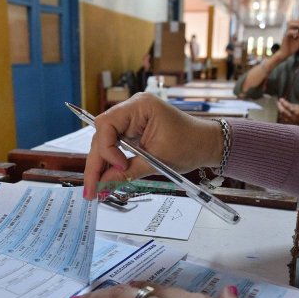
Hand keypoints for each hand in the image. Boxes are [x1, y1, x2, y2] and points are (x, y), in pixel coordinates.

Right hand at [83, 93, 222, 199]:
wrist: (206, 144)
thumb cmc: (191, 145)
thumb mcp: (159, 161)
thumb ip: (128, 172)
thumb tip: (103, 185)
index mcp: (140, 106)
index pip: (107, 124)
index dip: (107, 148)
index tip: (121, 166)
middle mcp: (131, 109)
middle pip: (102, 136)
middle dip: (96, 164)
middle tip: (91, 190)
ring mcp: (130, 120)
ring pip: (105, 143)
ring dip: (100, 166)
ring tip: (96, 190)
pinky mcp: (132, 132)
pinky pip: (114, 147)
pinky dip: (110, 164)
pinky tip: (105, 181)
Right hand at [274, 19, 298, 60]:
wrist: (285, 54)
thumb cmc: (291, 48)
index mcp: (292, 31)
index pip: (295, 23)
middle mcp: (288, 31)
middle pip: (292, 21)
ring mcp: (286, 33)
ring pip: (290, 24)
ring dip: (296, 24)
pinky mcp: (285, 37)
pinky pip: (289, 32)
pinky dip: (294, 32)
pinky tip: (297, 35)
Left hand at [277, 98, 298, 125]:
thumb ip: (292, 105)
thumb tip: (283, 102)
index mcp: (297, 112)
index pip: (288, 106)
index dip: (283, 102)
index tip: (280, 99)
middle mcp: (293, 117)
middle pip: (283, 111)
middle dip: (279, 106)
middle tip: (278, 102)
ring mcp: (291, 122)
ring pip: (282, 116)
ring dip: (280, 110)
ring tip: (279, 106)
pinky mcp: (290, 125)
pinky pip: (284, 119)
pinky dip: (282, 115)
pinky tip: (281, 112)